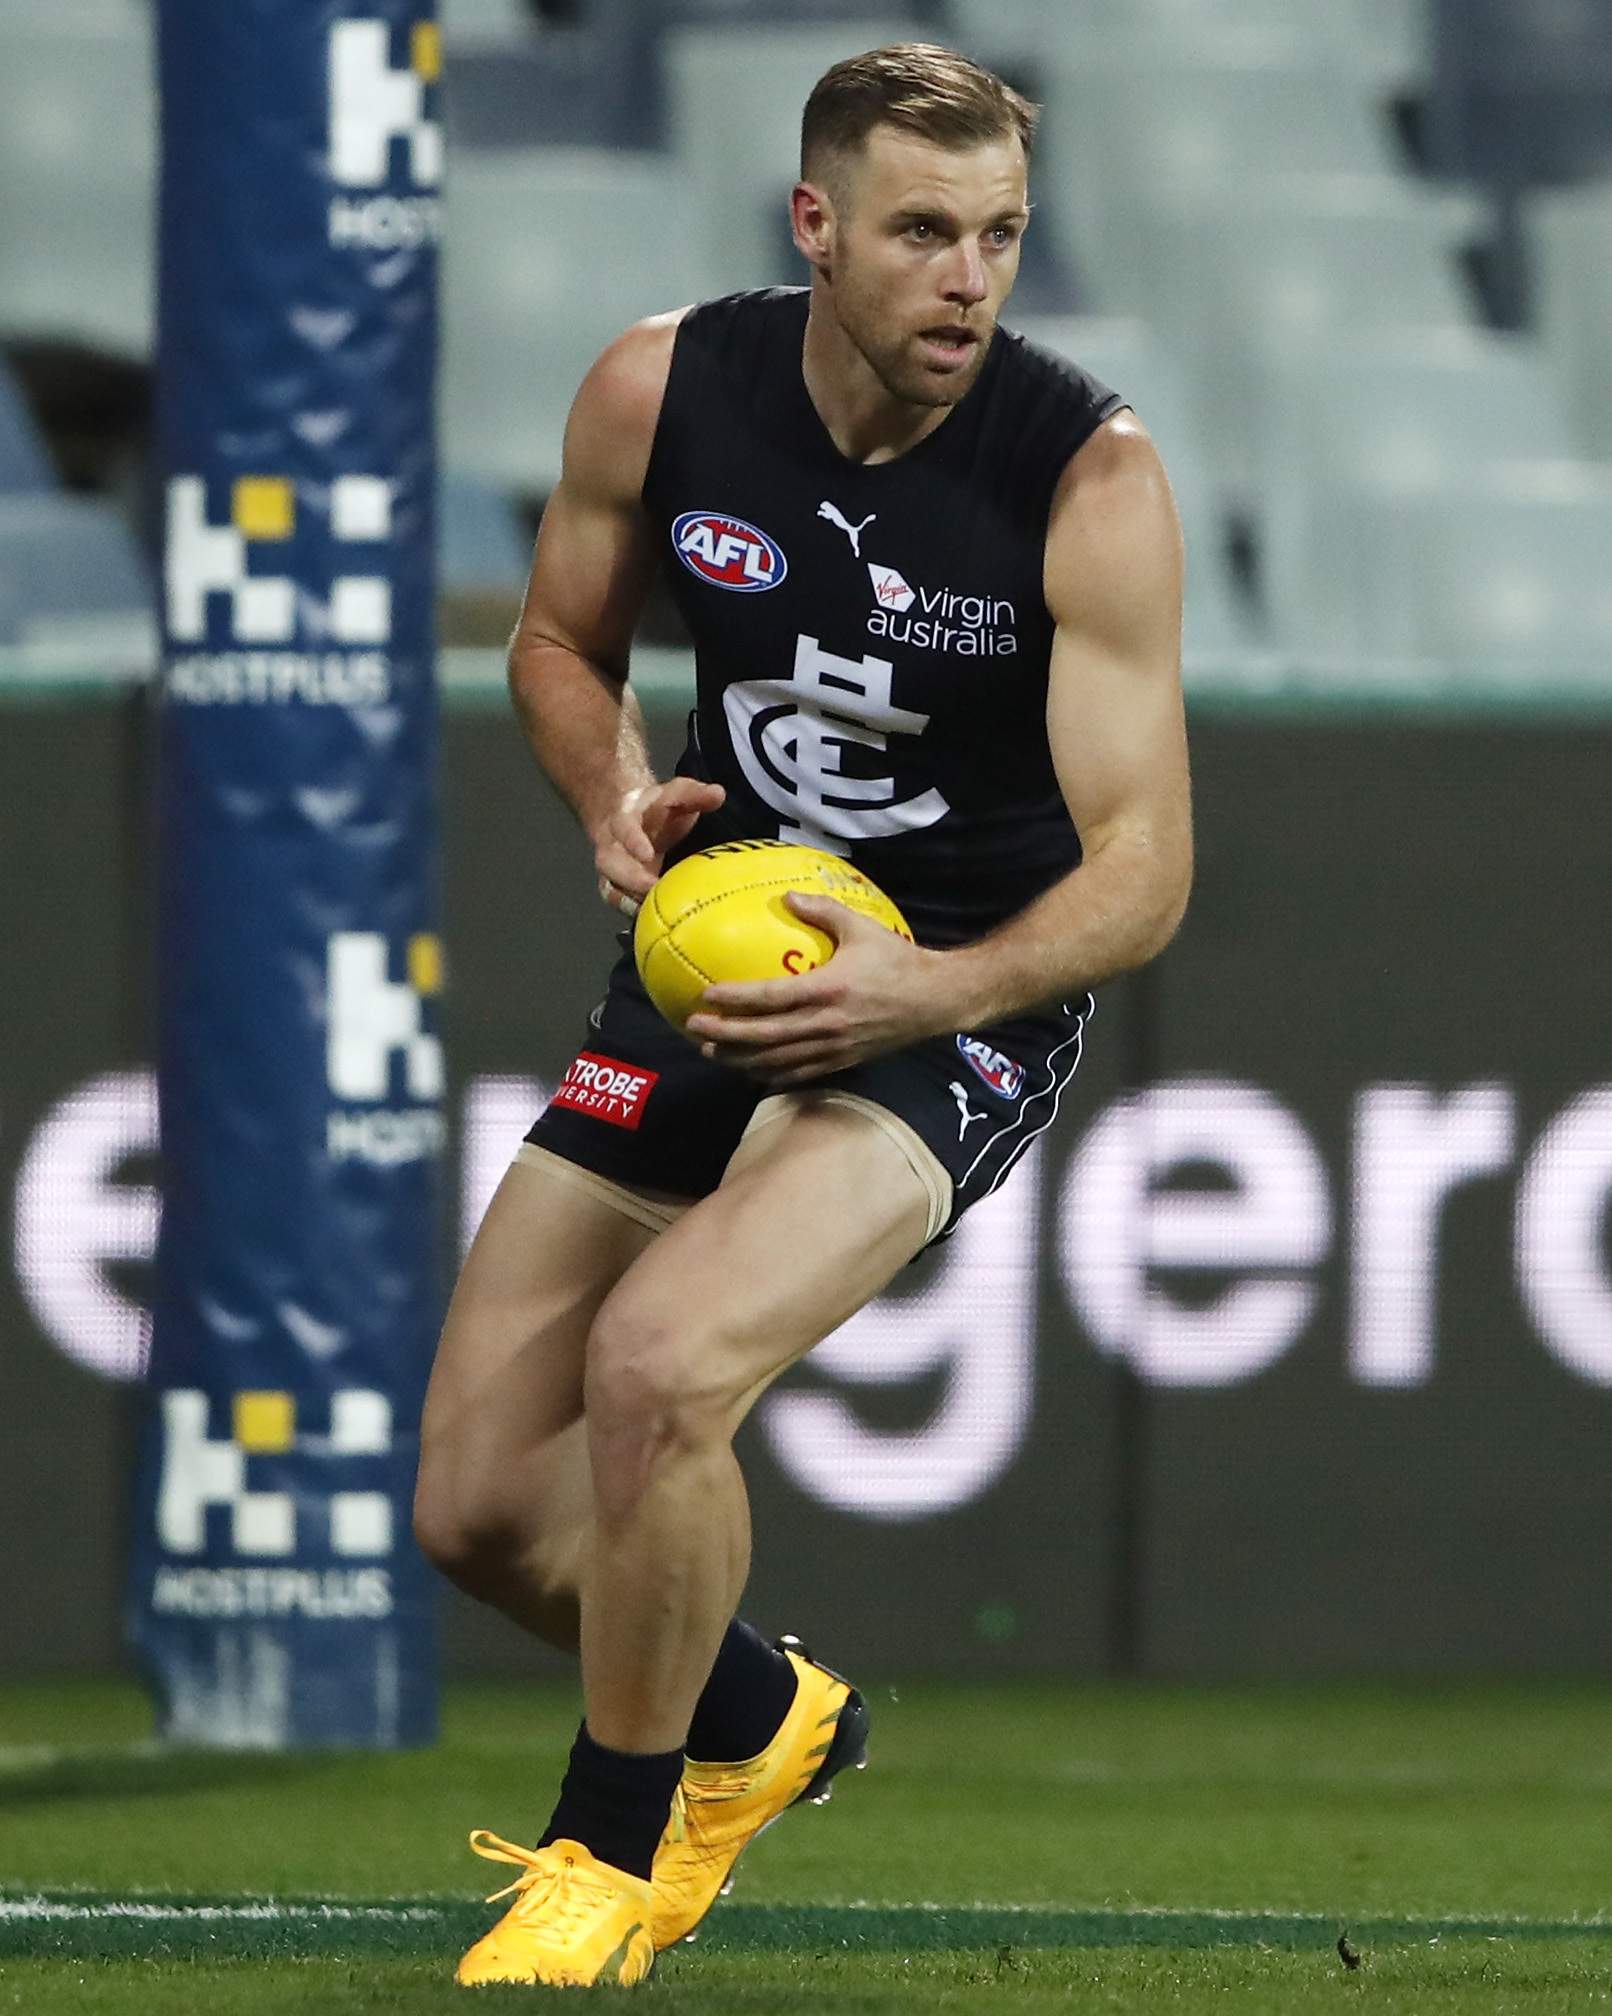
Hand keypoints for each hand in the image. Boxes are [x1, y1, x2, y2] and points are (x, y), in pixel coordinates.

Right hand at [594, 778, 724, 916]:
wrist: (633, 818)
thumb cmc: (658, 809)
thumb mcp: (677, 793)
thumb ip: (695, 794)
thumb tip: (718, 794)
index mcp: (625, 819)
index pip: (624, 828)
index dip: (633, 841)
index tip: (648, 854)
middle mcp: (612, 846)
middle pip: (609, 864)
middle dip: (630, 880)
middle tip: (654, 891)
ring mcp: (613, 871)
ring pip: (611, 888)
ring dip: (632, 901)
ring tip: (656, 913)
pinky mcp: (619, 889)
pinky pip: (620, 904)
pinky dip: (634, 914)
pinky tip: (655, 924)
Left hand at [684, 892, 950, 1082]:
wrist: (937, 1000)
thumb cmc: (898, 959)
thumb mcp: (862, 927)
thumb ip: (822, 911)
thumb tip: (786, 897)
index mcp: (828, 989)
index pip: (770, 998)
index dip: (735, 999)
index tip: (706, 995)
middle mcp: (826, 1024)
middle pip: (764, 1036)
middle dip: (725, 1034)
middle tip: (694, 1026)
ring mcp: (834, 1047)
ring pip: (777, 1060)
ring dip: (740, 1058)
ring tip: (712, 1051)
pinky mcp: (843, 1061)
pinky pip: (799, 1073)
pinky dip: (770, 1074)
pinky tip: (750, 1071)